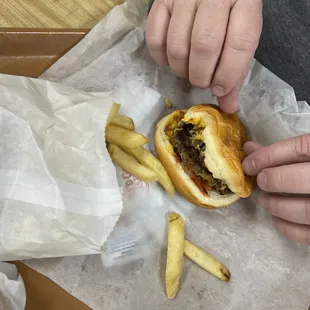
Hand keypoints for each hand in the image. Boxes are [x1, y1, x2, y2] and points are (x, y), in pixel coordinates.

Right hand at [146, 0, 262, 112]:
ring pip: (177, 45)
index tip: (219, 89)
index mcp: (245, 1)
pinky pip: (154, 37)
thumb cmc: (230, 11)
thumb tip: (228, 107)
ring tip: (187, 70)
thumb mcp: (241, 34)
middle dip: (201, 76)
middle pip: (205, 45)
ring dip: (181, 69)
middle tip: (201, 82)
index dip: (228, 74)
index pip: (240, 43)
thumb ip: (237, 68)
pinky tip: (169, 60)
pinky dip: (160, 57)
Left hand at [242, 135, 309, 244]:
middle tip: (260, 181)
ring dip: (278, 205)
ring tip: (264, 201)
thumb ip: (283, 152)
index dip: (269, 155)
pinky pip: (308, 234)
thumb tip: (249, 149)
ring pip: (306, 209)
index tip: (248, 163)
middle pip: (303, 178)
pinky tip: (276, 219)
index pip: (300, 148)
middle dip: (275, 179)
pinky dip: (288, 228)